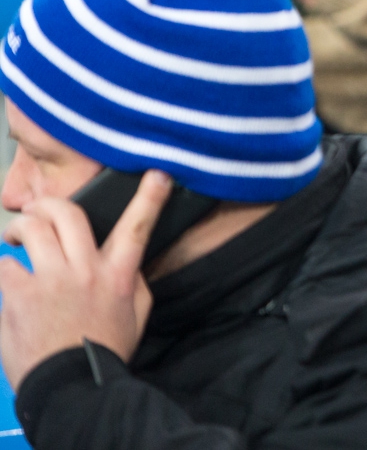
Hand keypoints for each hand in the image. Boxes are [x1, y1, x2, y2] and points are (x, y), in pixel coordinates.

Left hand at [0, 171, 170, 389]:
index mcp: (118, 276)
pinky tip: (7, 278)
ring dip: (20, 228)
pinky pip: (5, 266)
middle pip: (68, 214)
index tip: (158, 174)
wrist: (71, 386)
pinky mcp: (21, 297)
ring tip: (14, 237)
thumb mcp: (136, 315)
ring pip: (32, 230)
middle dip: (49, 204)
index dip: (150, 197)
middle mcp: (85, 271)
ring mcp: (51, 281)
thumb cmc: (104, 352)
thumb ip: (133, 283)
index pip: (138, 226)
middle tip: (39, 211)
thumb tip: (129, 262)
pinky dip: (4, 268)